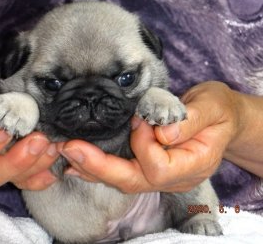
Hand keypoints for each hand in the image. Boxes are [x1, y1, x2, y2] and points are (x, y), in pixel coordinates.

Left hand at [60, 81, 239, 192]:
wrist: (221, 118)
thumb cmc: (218, 111)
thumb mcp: (212, 107)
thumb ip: (191, 120)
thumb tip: (161, 133)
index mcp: (192, 165)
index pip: (157, 167)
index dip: (144, 142)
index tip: (142, 118)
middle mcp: (173, 177)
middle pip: (131, 181)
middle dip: (98, 165)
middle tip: (70, 147)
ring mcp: (160, 175)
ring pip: (122, 180)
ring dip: (91, 167)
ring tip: (66, 152)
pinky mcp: (148, 166)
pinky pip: (121, 172)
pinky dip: (97, 166)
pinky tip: (77, 161)